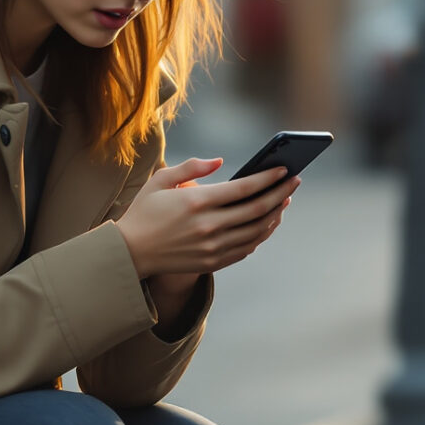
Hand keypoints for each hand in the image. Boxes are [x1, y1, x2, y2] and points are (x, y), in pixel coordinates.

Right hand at [114, 157, 297, 278]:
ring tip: (284, 201)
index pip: (244, 189)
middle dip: (280, 193)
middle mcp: (208, 226)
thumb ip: (191, 167)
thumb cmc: (144, 211)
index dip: (268, 178)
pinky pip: (246, 248)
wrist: (130, 253)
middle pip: (256, 209)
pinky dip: (261, 235)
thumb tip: (220, 161)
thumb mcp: (160, 180)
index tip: (285, 170)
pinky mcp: (212, 262)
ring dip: (275, 215)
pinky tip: (267, 223)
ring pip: (256, 231)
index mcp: (197, 202)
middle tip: (294, 182)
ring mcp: (212, 247)